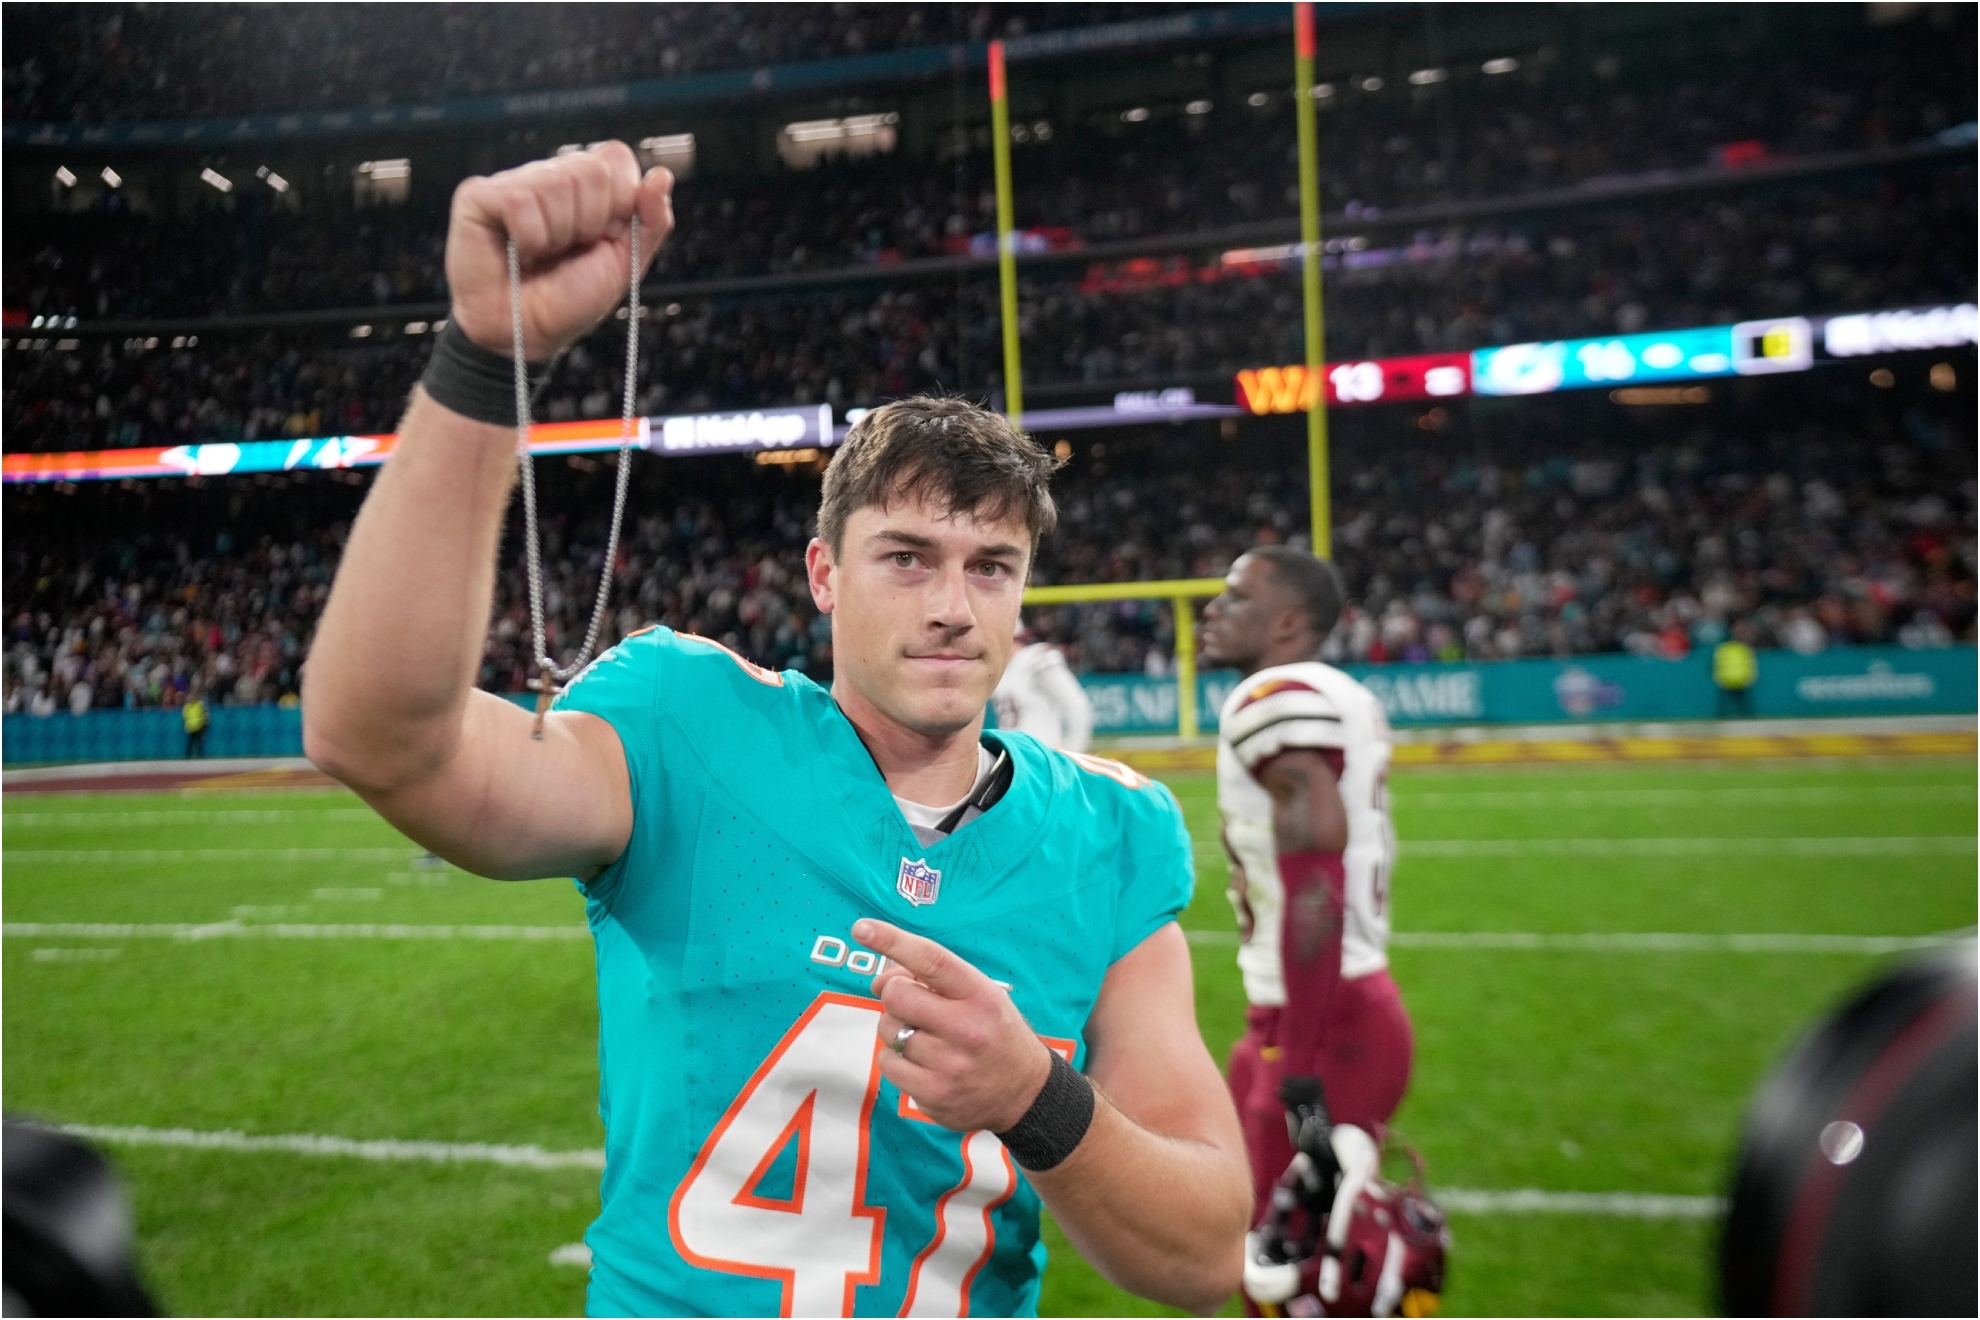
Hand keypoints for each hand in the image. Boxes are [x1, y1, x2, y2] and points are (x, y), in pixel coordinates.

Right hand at [445, 141, 674, 360]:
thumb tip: (662, 175)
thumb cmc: (570, 299)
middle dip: (591, 224)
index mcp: (587, 186)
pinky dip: (528, 238)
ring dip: (558, 235)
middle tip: (568, 250)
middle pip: (592, 170)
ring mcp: (514, 181)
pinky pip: (520, 201)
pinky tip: (517, 251)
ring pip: (557, 183)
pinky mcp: (479, 195)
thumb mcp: (625, 263)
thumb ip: (651, 221)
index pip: (616, 158)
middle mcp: (551, 175)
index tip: (602, 238)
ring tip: (541, 254)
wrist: (527, 334)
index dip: (619, 203)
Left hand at [856, 917, 1052, 1132]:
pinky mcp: (933, 1096)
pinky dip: (897, 1060)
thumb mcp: (980, 994)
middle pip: (896, 996)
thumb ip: (934, 979)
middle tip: (913, 1004)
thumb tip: (880, 980)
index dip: (892, 941)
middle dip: (895, 995)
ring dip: (896, 1029)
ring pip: (888, 1031)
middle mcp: (966, 1029)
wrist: (1024, 1092)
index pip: (930, 960)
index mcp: (980, 996)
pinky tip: (923, 1062)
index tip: (863, 929)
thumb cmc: (993, 1032)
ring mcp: (949, 1066)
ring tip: (926, 1037)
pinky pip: (887, 1065)